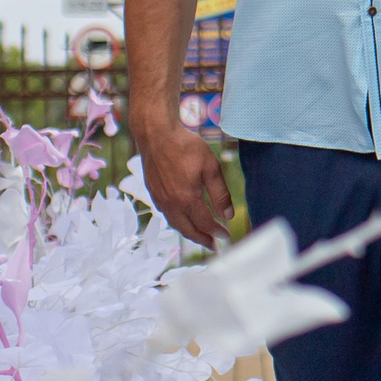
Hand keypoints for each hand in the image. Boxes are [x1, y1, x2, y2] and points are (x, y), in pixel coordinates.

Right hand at [140, 121, 234, 248]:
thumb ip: (220, 194)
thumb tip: (227, 215)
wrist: (156, 135)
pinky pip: (167, 215)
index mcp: (187, 200)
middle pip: (188, 230)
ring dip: (189, 232)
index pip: (205, 224)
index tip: (226, 236)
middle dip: (202, 240)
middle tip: (213, 246)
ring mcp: (160, 200)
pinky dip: (178, 222)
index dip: (217, 232)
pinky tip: (184, 218)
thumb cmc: (186, 147)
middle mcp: (171, 204)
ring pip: (175, 224)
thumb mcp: (211, 167)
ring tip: (200, 235)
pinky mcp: (153, 193)